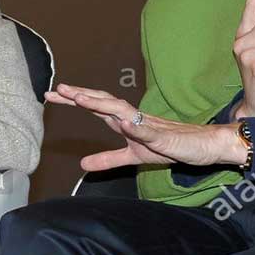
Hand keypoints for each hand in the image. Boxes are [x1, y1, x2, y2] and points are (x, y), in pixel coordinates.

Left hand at [46, 84, 246, 170]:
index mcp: (124, 120)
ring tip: (80, 99)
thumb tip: (82, 165)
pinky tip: (123, 122)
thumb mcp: (132, 156)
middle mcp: (133, 117)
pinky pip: (148, 130)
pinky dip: (134, 125)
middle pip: (103, 101)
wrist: (202, 145)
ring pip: (121, 110)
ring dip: (100, 103)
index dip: (74, 99)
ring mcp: (148, 124)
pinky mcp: (164, 136)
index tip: (52, 95)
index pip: (95, 106)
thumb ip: (108, 158)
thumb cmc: (169, 145)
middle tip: (57, 89)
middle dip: (80, 95)